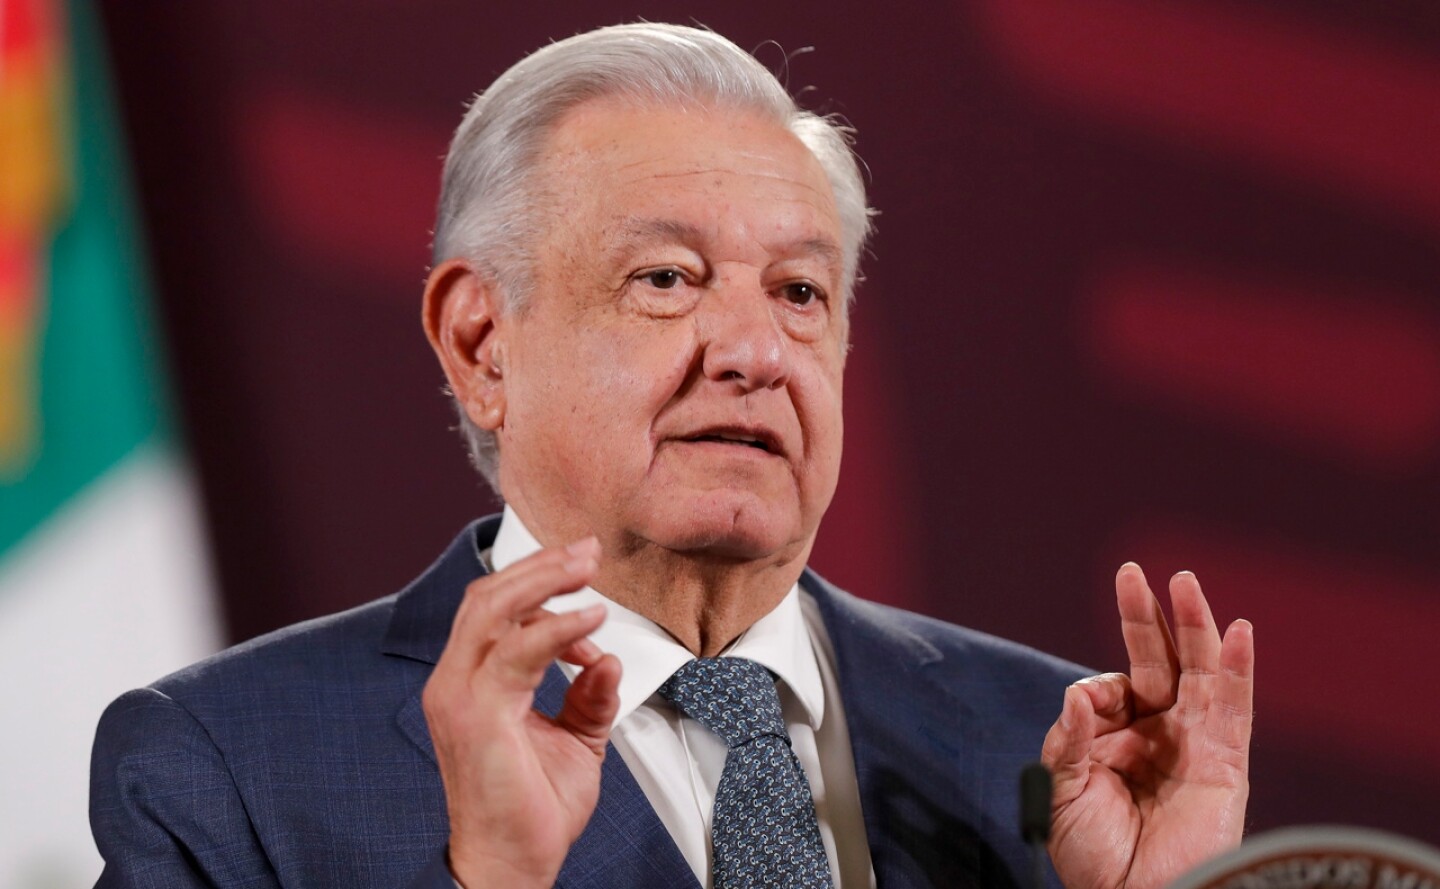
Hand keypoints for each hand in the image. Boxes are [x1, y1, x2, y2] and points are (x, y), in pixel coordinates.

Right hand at [421, 538, 620, 888]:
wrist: (511, 865)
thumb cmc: (532, 811)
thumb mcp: (575, 740)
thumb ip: (590, 697)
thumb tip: (609, 659)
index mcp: (469, 683)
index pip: (492, 610)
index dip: (540, 587)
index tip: (588, 591)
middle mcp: (455, 683)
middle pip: (488, 596)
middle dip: (541, 566)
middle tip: (588, 550)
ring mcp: (460, 697)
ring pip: (493, 609)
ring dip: (545, 581)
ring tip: (587, 568)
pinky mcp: (478, 715)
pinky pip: (517, 652)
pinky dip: (557, 628)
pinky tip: (590, 622)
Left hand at [1041, 564, 1254, 888]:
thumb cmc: (1095, 858)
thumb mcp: (1063, 793)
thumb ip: (1068, 741)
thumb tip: (1079, 694)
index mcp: (1116, 738)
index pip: (1110, 688)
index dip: (1097, 692)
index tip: (1089, 710)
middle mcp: (1157, 733)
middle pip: (1157, 661)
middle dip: (1146, 617)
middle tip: (1131, 572)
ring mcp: (1194, 743)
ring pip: (1198, 671)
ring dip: (1193, 624)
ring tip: (1184, 581)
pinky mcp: (1226, 761)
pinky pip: (1235, 707)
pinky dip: (1238, 668)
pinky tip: (1239, 632)